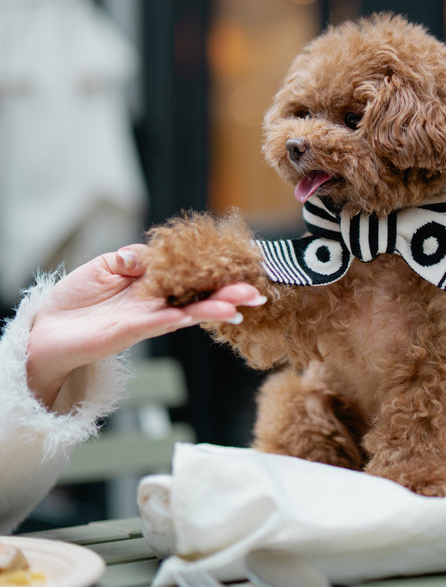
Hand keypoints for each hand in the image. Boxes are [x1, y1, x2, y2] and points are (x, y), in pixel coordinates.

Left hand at [26, 244, 265, 408]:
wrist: (47, 329)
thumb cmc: (76, 299)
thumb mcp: (106, 265)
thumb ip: (131, 257)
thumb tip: (149, 255)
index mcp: (154, 285)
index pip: (191, 277)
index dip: (215, 272)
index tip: (243, 267)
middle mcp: (156, 303)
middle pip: (199, 297)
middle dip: (228, 295)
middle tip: (257, 292)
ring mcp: (146, 319)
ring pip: (186, 312)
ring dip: (213, 309)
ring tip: (239, 306)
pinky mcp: (129, 331)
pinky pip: (157, 323)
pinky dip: (175, 318)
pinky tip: (193, 316)